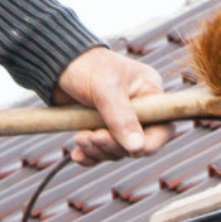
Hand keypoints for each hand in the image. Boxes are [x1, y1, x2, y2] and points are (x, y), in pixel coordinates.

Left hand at [54, 46, 170, 165]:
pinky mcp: (100, 129)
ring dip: (98, 150)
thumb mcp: (106, 89)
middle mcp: (139, 109)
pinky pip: (101, 153)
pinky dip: (89, 156)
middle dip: (113, 146)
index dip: (150, 143)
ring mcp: (119, 121)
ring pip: (117, 151)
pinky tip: (77, 154)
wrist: (57, 64)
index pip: (163, 127)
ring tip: (80, 138)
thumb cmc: (86, 66)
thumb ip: (122, 118)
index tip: (130, 149)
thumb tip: (137, 149)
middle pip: (137, 145)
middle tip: (92, 136)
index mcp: (149, 93)